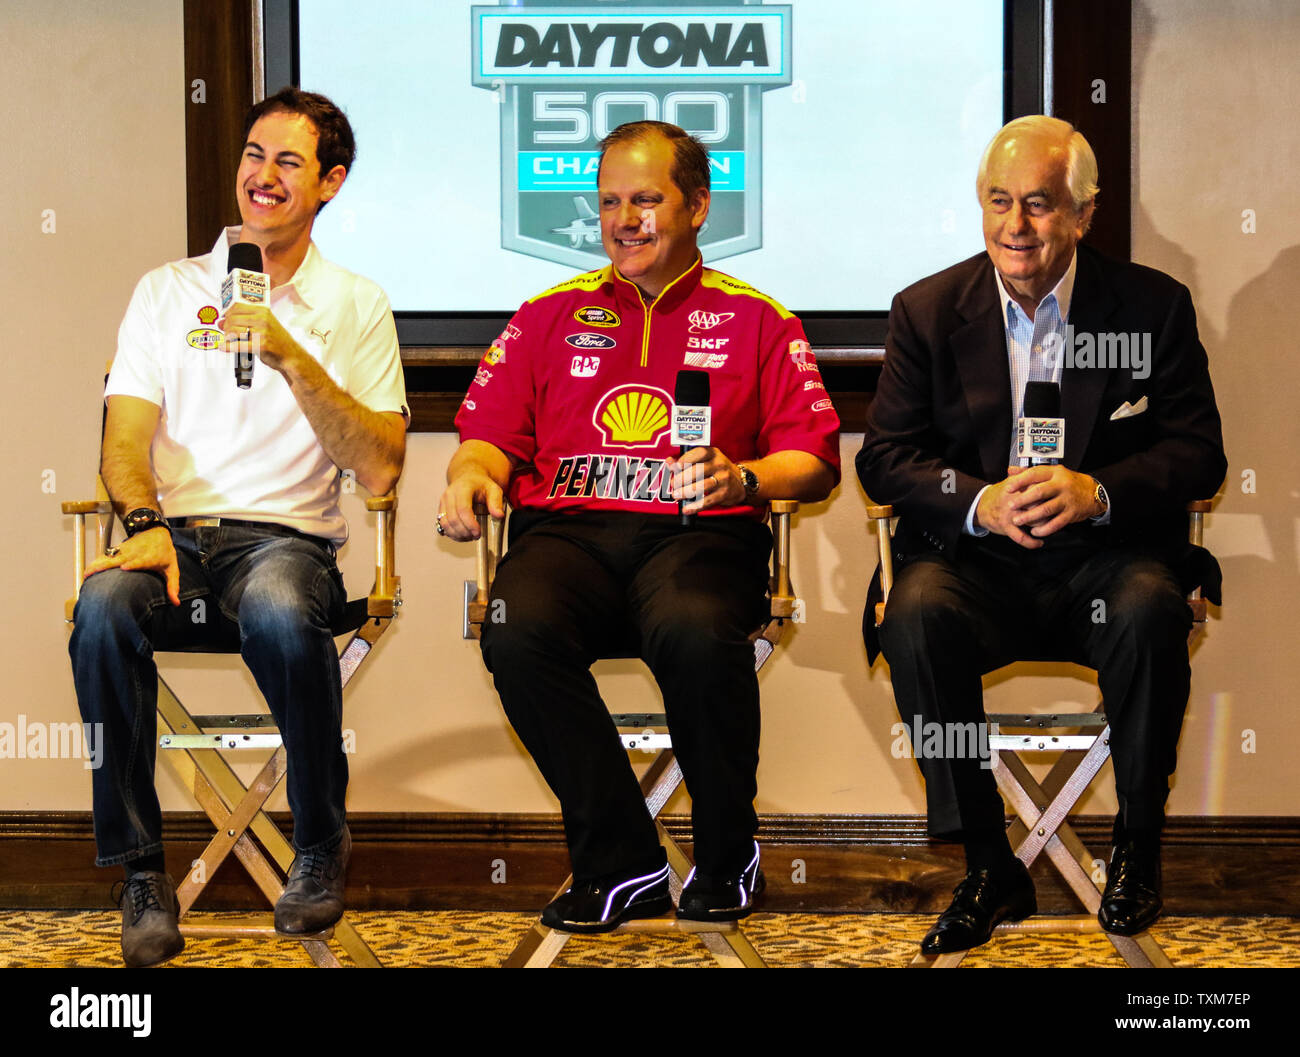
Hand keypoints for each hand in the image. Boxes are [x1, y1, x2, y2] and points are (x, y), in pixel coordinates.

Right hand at [83, 526, 179, 604]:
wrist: (156, 532)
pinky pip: (106, 556)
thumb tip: (176, 603)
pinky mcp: (119, 550)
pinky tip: (87, 570)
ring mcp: (125, 551)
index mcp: (149, 558)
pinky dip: (96, 562)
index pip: (140, 561)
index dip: (132, 563)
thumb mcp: (172, 568)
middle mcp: (135, 553)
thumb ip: (172, 585)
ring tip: (86, 574)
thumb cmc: (165, 552)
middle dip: (106, 565)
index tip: (124, 567)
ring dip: (97, 564)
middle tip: (94, 574)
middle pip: (119, 559)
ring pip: (109, 557)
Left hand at [219, 303, 303, 375]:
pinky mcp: (260, 345)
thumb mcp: (262, 327)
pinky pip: (238, 345)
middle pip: (233, 318)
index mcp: (263, 311)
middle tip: (228, 333)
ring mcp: (262, 332)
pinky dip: (228, 347)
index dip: (227, 313)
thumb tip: (221, 322)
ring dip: (228, 336)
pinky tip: (223, 347)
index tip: (225, 319)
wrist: (291, 355)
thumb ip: (242, 322)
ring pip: (234, 330)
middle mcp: (262, 319)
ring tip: (230, 340)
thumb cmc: (277, 341)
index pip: (237, 306)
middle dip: (226, 327)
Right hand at [438, 471, 505, 540]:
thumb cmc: (481, 485)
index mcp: (463, 488)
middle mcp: (450, 494)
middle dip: (465, 532)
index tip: (478, 533)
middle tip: (476, 536)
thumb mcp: (494, 490)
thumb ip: (496, 502)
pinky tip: (463, 535)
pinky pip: (442, 524)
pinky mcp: (441, 509)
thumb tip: (499, 515)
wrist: (468, 478)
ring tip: (470, 537)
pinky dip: (452, 533)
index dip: (470, 524)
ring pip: (445, 523)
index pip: (463, 509)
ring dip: (457, 534)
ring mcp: (443, 502)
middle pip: (453, 518)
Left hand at [666, 447, 745, 512]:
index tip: (675, 467)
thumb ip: (687, 461)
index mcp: (713, 453)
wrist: (741, 481)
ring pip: (702, 486)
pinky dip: (695, 506)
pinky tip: (687, 509)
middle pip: (698, 471)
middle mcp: (719, 464)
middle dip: (682, 479)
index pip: (699, 453)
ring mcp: (723, 479)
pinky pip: (708, 501)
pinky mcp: (725, 493)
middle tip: (673, 485)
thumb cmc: (717, 470)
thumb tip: (669, 462)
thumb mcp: (706, 460)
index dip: (685, 460)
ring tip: (676, 495)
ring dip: (686, 492)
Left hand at [977, 465, 1100, 546]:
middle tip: (1011, 506)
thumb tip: (1010, 470)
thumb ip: (1030, 472)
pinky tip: (1035, 532)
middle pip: (1040, 492)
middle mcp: (1061, 485)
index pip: (1035, 474)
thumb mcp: (1052, 473)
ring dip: (1031, 516)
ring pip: (1047, 509)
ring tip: (1018, 520)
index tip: (1008, 488)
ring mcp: (1067, 500)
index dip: (1020, 481)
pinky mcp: (1072, 513)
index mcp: (1055, 473)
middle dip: (1023, 500)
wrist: (1094, 492)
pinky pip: (1056, 523)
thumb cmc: (1067, 482)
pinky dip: (1045, 529)